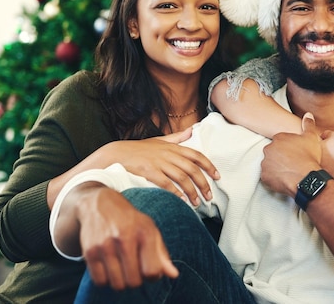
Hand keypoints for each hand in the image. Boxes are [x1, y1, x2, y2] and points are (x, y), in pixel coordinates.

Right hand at [71, 184, 177, 289]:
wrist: (99, 204)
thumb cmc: (130, 220)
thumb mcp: (150, 229)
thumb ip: (162, 254)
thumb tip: (174, 275)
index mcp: (145, 233)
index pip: (152, 271)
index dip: (153, 276)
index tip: (149, 269)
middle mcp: (125, 238)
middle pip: (134, 281)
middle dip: (136, 279)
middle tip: (134, 268)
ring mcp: (105, 245)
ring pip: (117, 284)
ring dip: (121, 281)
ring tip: (122, 268)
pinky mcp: (89, 251)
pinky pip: (100, 281)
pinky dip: (105, 279)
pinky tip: (109, 267)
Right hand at [92, 129, 218, 204]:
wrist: (116, 154)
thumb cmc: (138, 149)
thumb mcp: (159, 140)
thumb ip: (177, 137)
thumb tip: (192, 130)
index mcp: (173, 147)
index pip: (196, 155)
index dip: (209, 166)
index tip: (218, 177)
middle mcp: (168, 154)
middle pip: (192, 169)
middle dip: (203, 184)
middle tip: (209, 197)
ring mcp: (158, 162)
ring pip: (181, 178)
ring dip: (192, 192)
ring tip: (197, 203)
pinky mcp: (148, 171)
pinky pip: (166, 183)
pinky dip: (175, 192)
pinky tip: (181, 200)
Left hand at [261, 113, 322, 196]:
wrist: (305, 177)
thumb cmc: (309, 157)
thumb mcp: (311, 138)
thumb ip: (308, 124)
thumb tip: (308, 114)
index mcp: (278, 138)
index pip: (280, 140)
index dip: (288, 147)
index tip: (294, 152)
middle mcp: (269, 149)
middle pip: (273, 151)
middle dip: (280, 156)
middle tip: (292, 162)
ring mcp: (265, 162)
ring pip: (269, 164)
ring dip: (276, 167)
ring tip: (288, 171)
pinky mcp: (264, 176)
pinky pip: (267, 176)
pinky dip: (274, 178)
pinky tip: (284, 178)